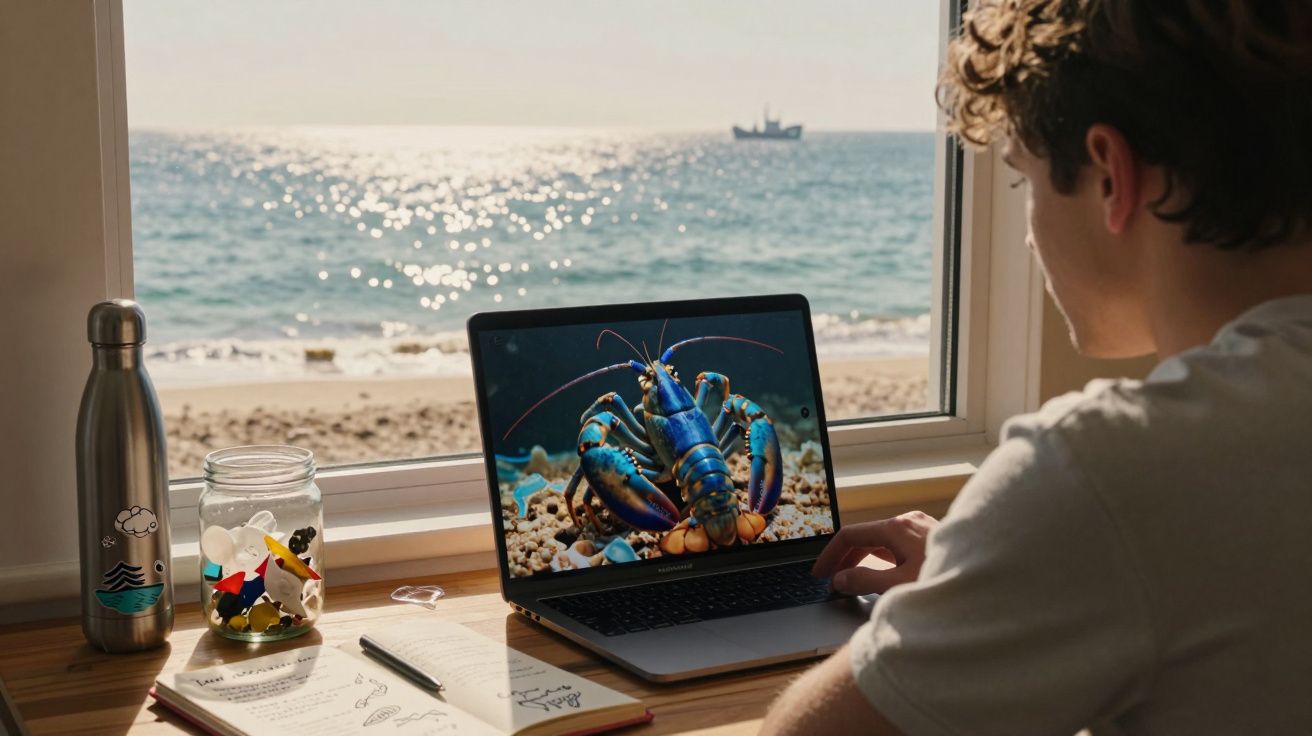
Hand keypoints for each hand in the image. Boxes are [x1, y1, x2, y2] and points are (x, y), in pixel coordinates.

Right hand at [810, 511, 937, 594]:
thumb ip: (864, 582)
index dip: (830, 555)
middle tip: (830, 580)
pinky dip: (882, 559)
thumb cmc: (948, 582)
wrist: (994, 579)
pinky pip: (898, 546)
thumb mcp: (899, 585)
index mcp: (896, 527)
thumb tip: (841, 579)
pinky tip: (881, 576)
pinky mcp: (933, 538)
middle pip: (865, 537)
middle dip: (845, 559)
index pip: (850, 535)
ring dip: (863, 560)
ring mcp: (922, 528)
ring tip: (851, 582)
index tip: (818, 573)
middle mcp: (908, 522)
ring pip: (882, 541)